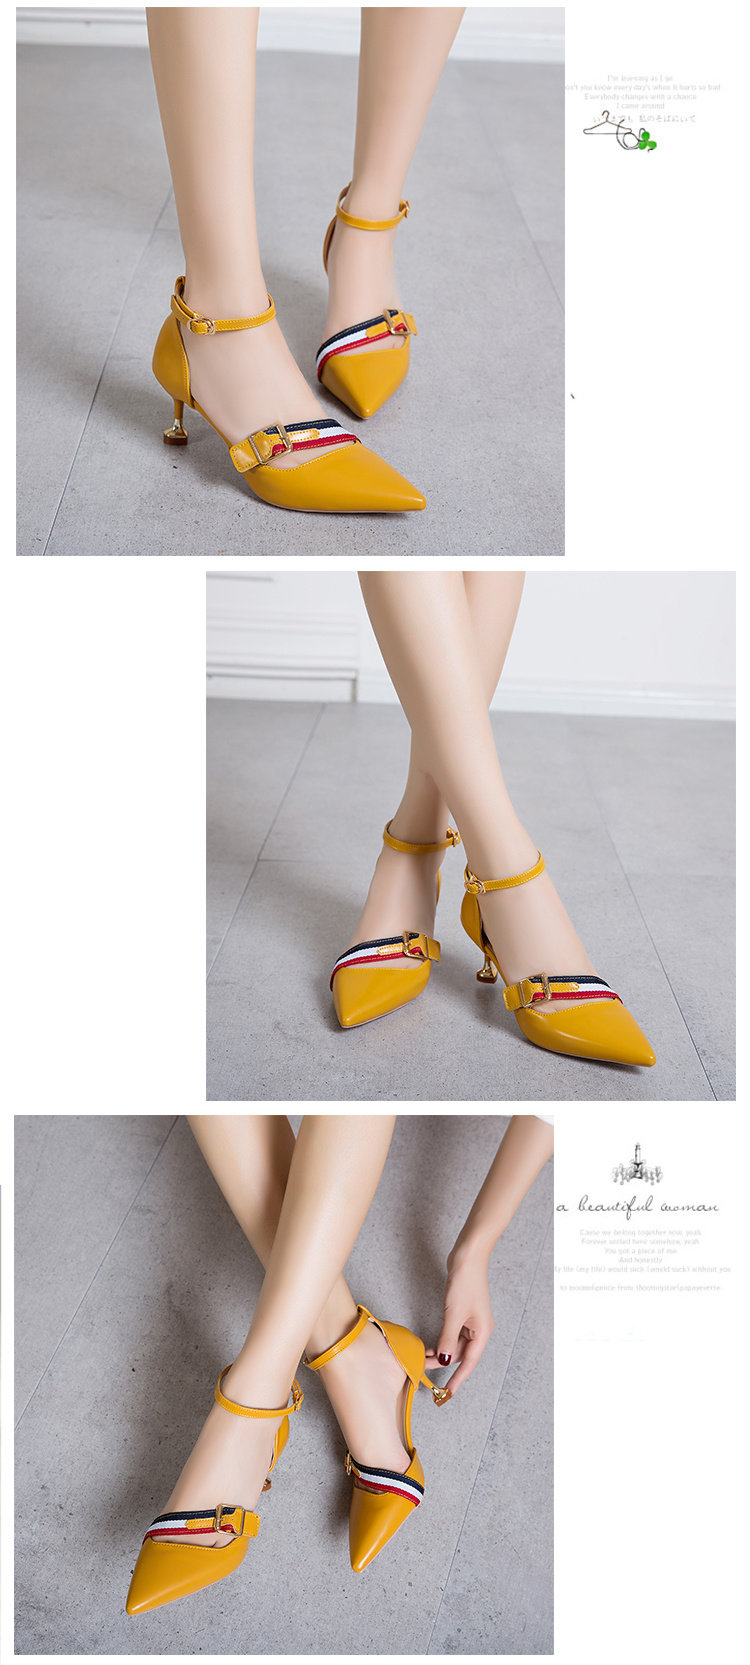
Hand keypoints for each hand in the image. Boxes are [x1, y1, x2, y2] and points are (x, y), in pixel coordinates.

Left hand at [424, 1238, 494, 1396]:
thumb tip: (445, 1359)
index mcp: (482, 1332)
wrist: (468, 1257)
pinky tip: (433, 1343)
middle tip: (424, 1369)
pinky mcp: (464, 1312)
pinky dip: (443, 1340)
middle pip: (462, 1354)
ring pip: (456, 1344)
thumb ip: (448, 1338)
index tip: (447, 1393)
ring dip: (442, 1351)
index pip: (469, 1362)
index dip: (458, 1379)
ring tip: (425, 1357)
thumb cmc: (465, 1283)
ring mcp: (472, 1320)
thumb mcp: (454, 1313)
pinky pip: (454, 1333)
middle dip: (444, 1363)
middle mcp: (480, 1329)